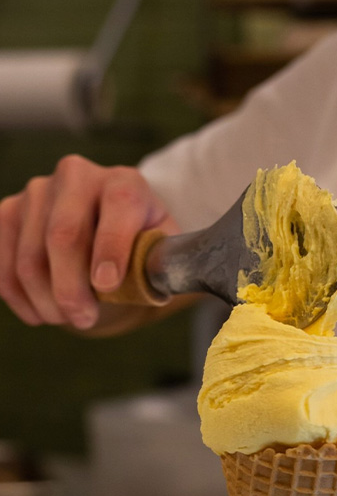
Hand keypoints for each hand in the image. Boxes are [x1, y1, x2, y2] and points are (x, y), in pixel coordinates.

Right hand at [0, 154, 178, 329]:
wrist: (106, 234)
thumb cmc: (138, 248)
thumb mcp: (160, 253)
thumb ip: (161, 264)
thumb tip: (155, 281)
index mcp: (124, 182)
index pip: (118, 205)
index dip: (111, 247)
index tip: (107, 286)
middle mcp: (77, 176)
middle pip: (63, 234)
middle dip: (71, 288)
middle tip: (84, 319)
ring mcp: (37, 192)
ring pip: (29, 256)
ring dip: (46, 299)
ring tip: (67, 318)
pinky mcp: (8, 212)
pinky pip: (3, 263)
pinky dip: (19, 297)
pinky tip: (39, 313)